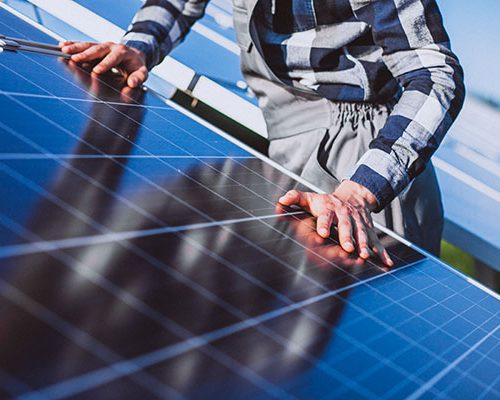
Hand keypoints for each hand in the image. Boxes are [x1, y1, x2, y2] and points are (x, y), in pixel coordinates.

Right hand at [59, 41, 147, 87]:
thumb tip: (132, 83)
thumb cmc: (136, 66)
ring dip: (75, 47)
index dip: (104, 64)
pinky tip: (62, 46)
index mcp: (122, 53)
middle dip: (86, 54)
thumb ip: (138, 78)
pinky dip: (73, 45)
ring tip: (64, 50)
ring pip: (88, 45)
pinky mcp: (95, 47)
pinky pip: (83, 45)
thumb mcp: (142, 73)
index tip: (96, 71)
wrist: (134, 56)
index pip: (113, 58)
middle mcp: (111, 47)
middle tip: (75, 59)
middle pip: (97, 49)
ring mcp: (102, 46)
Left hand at [278, 180, 392, 266]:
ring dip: (365, 245)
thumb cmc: (326, 202)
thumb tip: (281, 200)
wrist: (354, 196)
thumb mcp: (310, 198)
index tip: (323, 233)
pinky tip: (387, 264)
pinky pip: (377, 242)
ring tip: (365, 256)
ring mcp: (359, 223)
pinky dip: (383, 253)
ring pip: (362, 235)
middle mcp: (346, 216)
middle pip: (347, 227)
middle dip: (348, 237)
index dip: (325, 224)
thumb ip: (295, 198)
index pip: (326, 216)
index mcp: (330, 209)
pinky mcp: (369, 231)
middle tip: (348, 248)